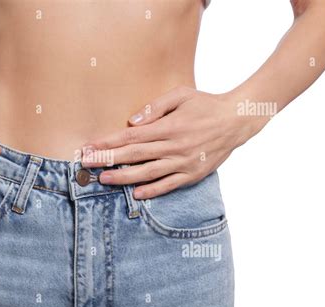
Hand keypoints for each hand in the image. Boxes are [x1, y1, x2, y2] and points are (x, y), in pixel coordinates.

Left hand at [82, 86, 267, 198]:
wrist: (237, 120)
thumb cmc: (205, 105)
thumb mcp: (181, 95)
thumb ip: (155, 108)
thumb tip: (132, 122)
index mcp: (169, 127)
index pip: (131, 137)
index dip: (108, 143)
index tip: (90, 147)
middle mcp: (174, 147)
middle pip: (134, 156)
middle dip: (107, 160)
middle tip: (87, 164)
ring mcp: (184, 163)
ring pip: (148, 174)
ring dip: (124, 178)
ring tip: (104, 180)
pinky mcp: (193, 174)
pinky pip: (169, 185)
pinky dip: (152, 191)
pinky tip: (136, 194)